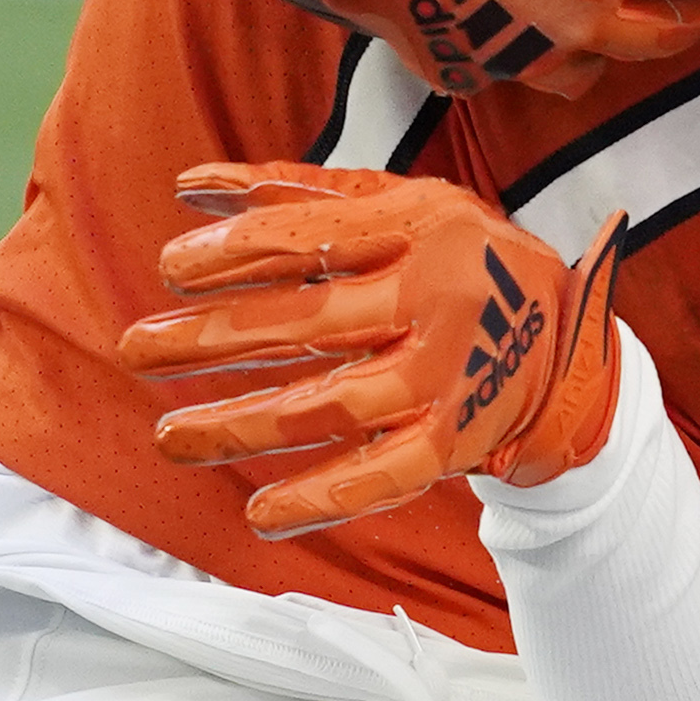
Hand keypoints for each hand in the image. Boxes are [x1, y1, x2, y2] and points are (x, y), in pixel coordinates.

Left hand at [117, 163, 627, 538]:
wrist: (562, 335)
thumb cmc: (455, 258)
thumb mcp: (397, 205)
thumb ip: (293, 194)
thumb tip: (186, 186)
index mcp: (421, 228)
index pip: (315, 238)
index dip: (237, 253)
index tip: (173, 270)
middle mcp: (438, 300)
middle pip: (313, 324)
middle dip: (215, 339)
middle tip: (137, 349)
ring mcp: (447, 375)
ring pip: (334, 407)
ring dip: (244, 426)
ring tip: (170, 436)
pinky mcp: (455, 440)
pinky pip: (385, 477)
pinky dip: (323, 499)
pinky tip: (259, 514)